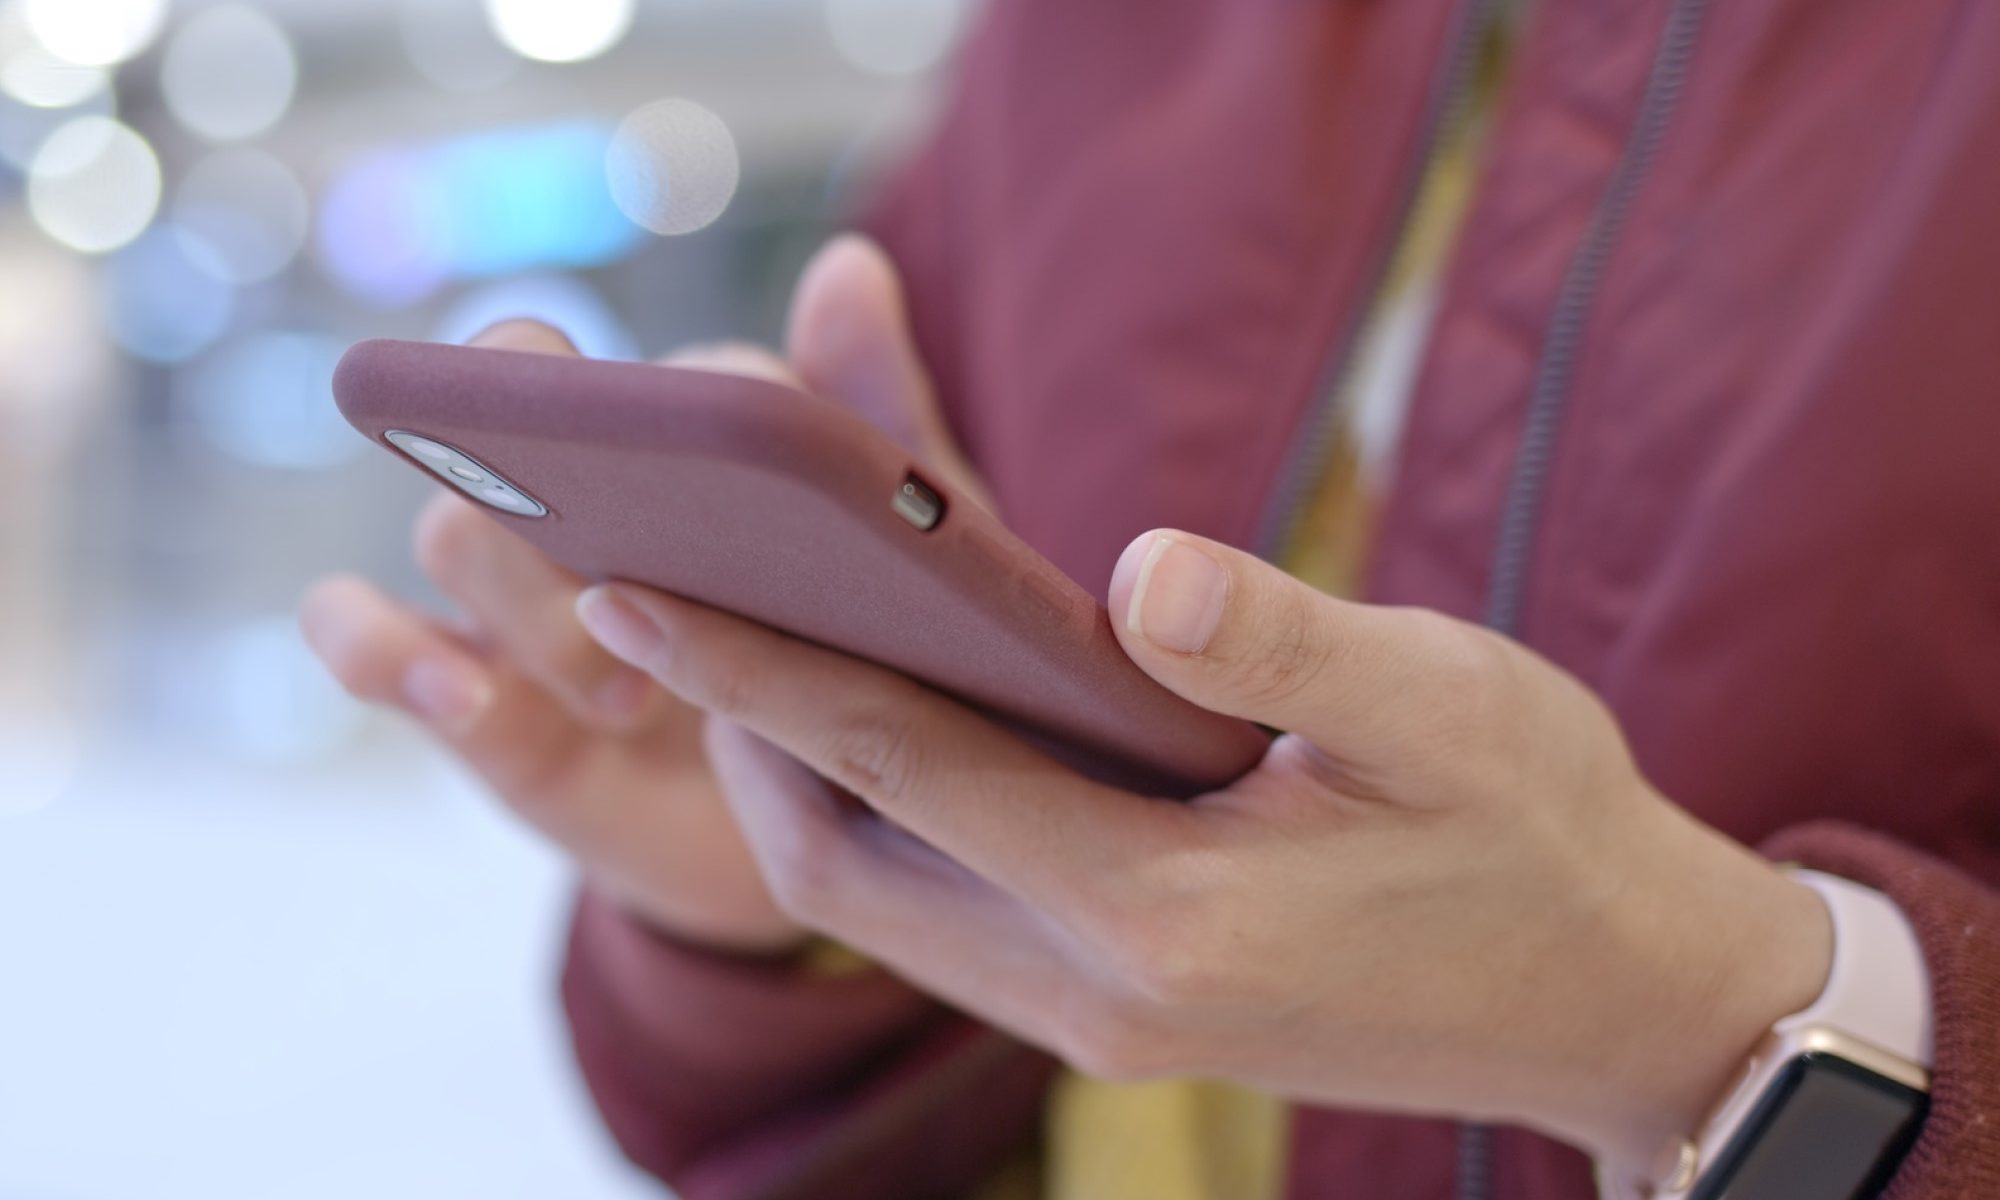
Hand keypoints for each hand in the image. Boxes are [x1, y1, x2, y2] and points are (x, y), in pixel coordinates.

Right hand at [302, 235, 972, 952]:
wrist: (834, 830)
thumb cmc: (868, 661)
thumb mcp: (903, 552)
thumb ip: (875, 417)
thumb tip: (851, 263)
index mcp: (666, 441)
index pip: (597, 369)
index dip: (628, 402)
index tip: (686, 445)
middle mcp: (572, 497)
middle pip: (495, 430)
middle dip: (544, 475)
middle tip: (635, 569)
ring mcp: (511, 597)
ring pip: (448, 535)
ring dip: (524, 601)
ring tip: (623, 693)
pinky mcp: (468, 695)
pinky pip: (361, 639)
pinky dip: (378, 649)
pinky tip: (462, 694)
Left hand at [573, 528, 1833, 1169]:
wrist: (1617, 1000)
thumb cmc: (1543, 836)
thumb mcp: (1449, 707)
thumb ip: (1282, 639)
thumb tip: (1139, 571)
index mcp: (1166, 912)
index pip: (902, 766)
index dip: (753, 668)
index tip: (629, 587)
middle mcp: (1098, 992)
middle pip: (842, 859)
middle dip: (735, 731)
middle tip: (671, 593)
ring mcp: (1099, 1020)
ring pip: (876, 901)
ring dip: (798, 782)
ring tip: (754, 647)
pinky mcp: (1119, 1011)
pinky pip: (943, 918)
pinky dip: (883, 820)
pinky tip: (893, 728)